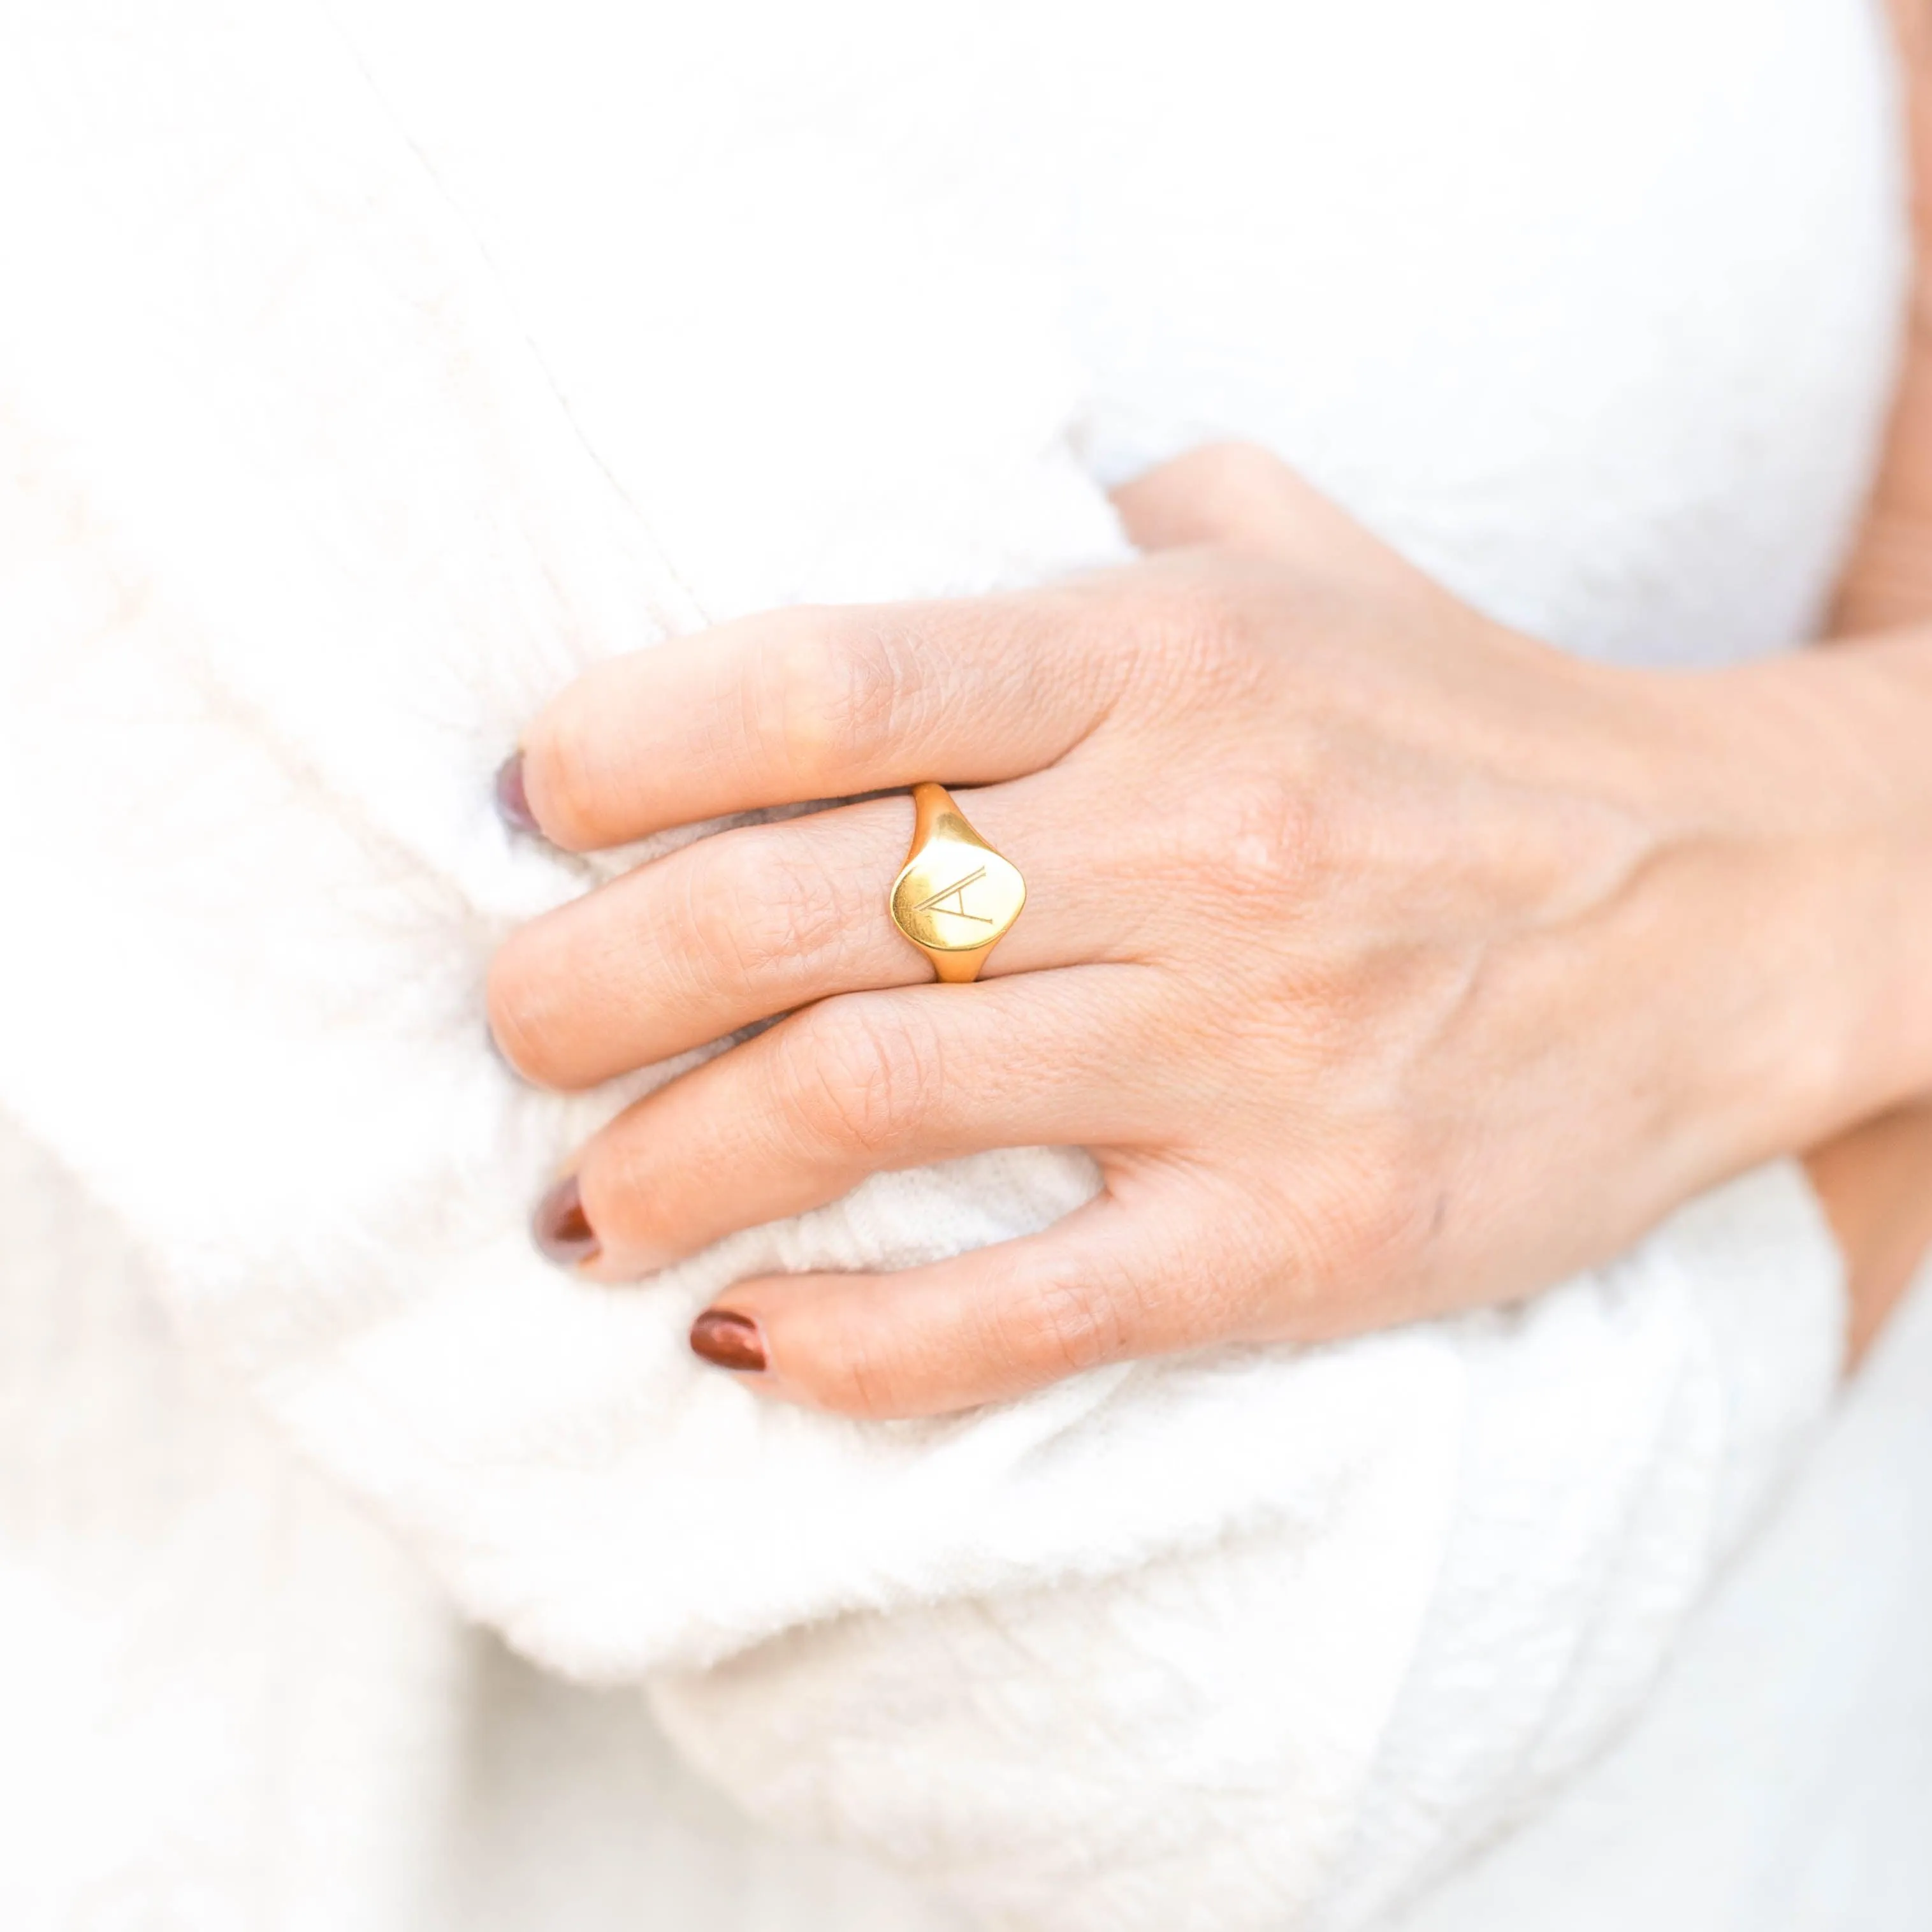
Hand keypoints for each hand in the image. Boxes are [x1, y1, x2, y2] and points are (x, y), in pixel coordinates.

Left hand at [488, 445, 1920, 1415]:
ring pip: (859, 1108)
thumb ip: (1097, 521)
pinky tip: (744, 1338)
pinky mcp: (1298, 1236)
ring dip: (662, 1171)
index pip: (815, 683)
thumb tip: (899, 507)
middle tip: (516, 1025)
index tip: (535, 803)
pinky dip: (846, 1346)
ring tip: (580, 1200)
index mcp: (1167, 658)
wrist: (1738, 905)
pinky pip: (1020, 1313)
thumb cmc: (1470, 727)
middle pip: (781, 917)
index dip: (618, 748)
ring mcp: (1247, 1055)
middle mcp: (1197, 845)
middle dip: (581, 989)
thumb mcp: (1299, 555)